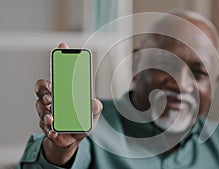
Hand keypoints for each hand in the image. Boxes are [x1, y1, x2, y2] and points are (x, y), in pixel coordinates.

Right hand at [35, 43, 101, 164]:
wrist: (74, 138)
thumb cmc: (82, 121)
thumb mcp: (93, 113)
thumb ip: (95, 107)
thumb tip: (94, 102)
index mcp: (65, 90)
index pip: (58, 73)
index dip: (59, 60)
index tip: (62, 46)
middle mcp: (53, 97)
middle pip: (42, 87)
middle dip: (44, 89)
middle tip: (51, 95)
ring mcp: (47, 110)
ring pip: (40, 106)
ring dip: (45, 111)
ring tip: (52, 117)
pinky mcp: (45, 125)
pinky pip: (43, 124)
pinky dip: (49, 128)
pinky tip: (54, 131)